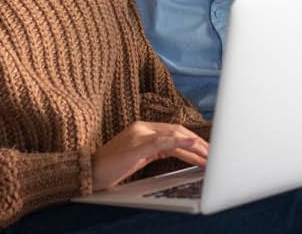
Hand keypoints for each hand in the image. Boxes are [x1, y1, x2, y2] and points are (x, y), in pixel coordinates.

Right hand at [91, 122, 208, 190]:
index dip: (192, 139)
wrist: (89, 173)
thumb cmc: (111, 168)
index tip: (206, 149)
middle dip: (197, 143)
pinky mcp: (137, 146)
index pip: (174, 130)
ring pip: (174, 136)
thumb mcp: (138, 157)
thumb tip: (178, 151)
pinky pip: (163, 142)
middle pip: (177, 131)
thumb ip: (156, 150)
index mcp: (143, 129)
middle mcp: (142, 128)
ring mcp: (139, 135)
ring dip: (194, 146)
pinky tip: (192, 145)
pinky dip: (180, 142)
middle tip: (213, 153)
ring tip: (208, 156)